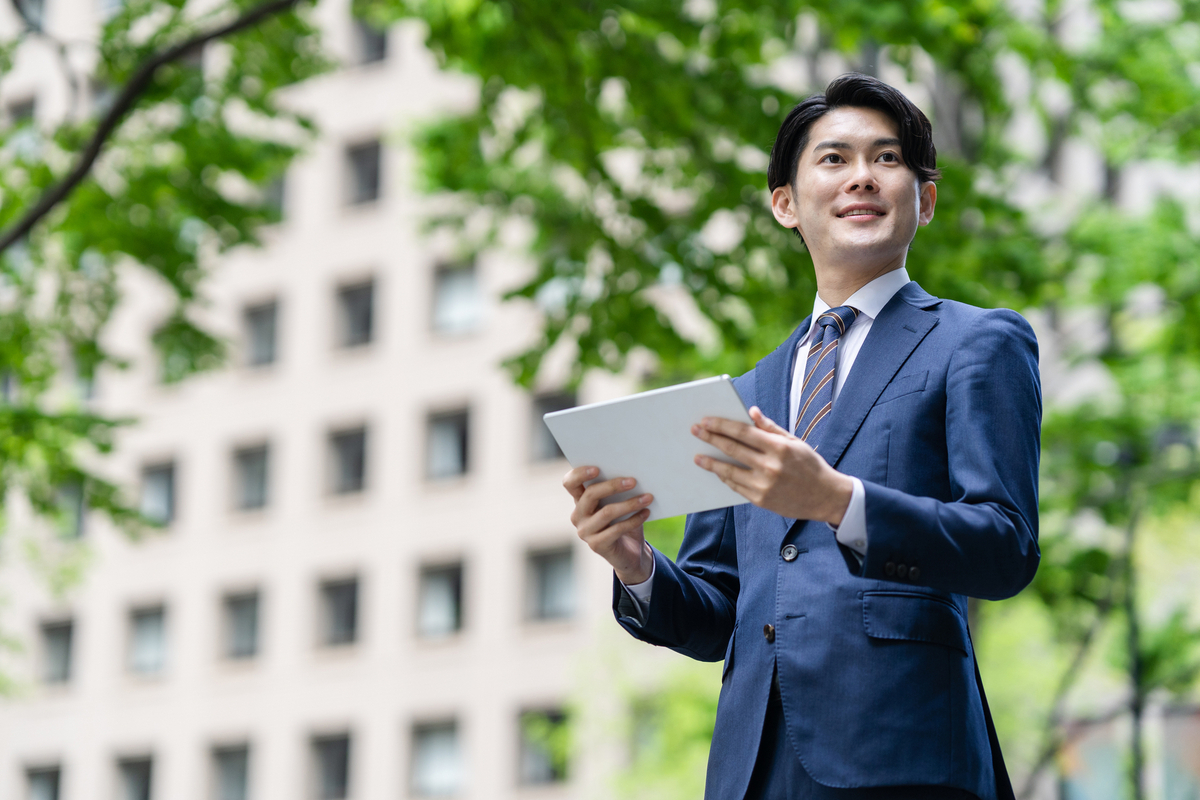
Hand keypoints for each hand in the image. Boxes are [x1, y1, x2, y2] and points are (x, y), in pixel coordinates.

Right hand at [564, 466, 654, 584]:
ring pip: (606, 512)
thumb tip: (632, 476)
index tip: (597, 468)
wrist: (630, 553)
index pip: (570, 483)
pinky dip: (634, 520)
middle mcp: (578, 515)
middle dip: (613, 486)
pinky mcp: (596, 545)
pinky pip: (617, 529)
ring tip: (648, 497)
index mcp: (580, 501)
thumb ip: (619, 491)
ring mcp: (585, 532)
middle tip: (633, 481)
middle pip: (590, 494)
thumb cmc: (623, 521)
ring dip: (630, 503)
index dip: (580, 474)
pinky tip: (646, 513)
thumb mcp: (619, 504)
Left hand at [692, 406, 853, 523]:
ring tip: (697, 456)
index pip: (743, 432)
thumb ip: (771, 428)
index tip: (706, 420)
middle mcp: (770, 467)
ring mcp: (764, 486)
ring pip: (729, 471)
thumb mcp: (795, 442)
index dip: (722, 425)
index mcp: (779, 448)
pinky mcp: (761, 501)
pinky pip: (736, 487)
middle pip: (733, 449)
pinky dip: (724, 478)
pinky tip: (716, 471)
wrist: (825, 497)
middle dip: (711, 438)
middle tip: (695, 431)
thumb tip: (751, 412)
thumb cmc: (810, 465)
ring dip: (711, 463)